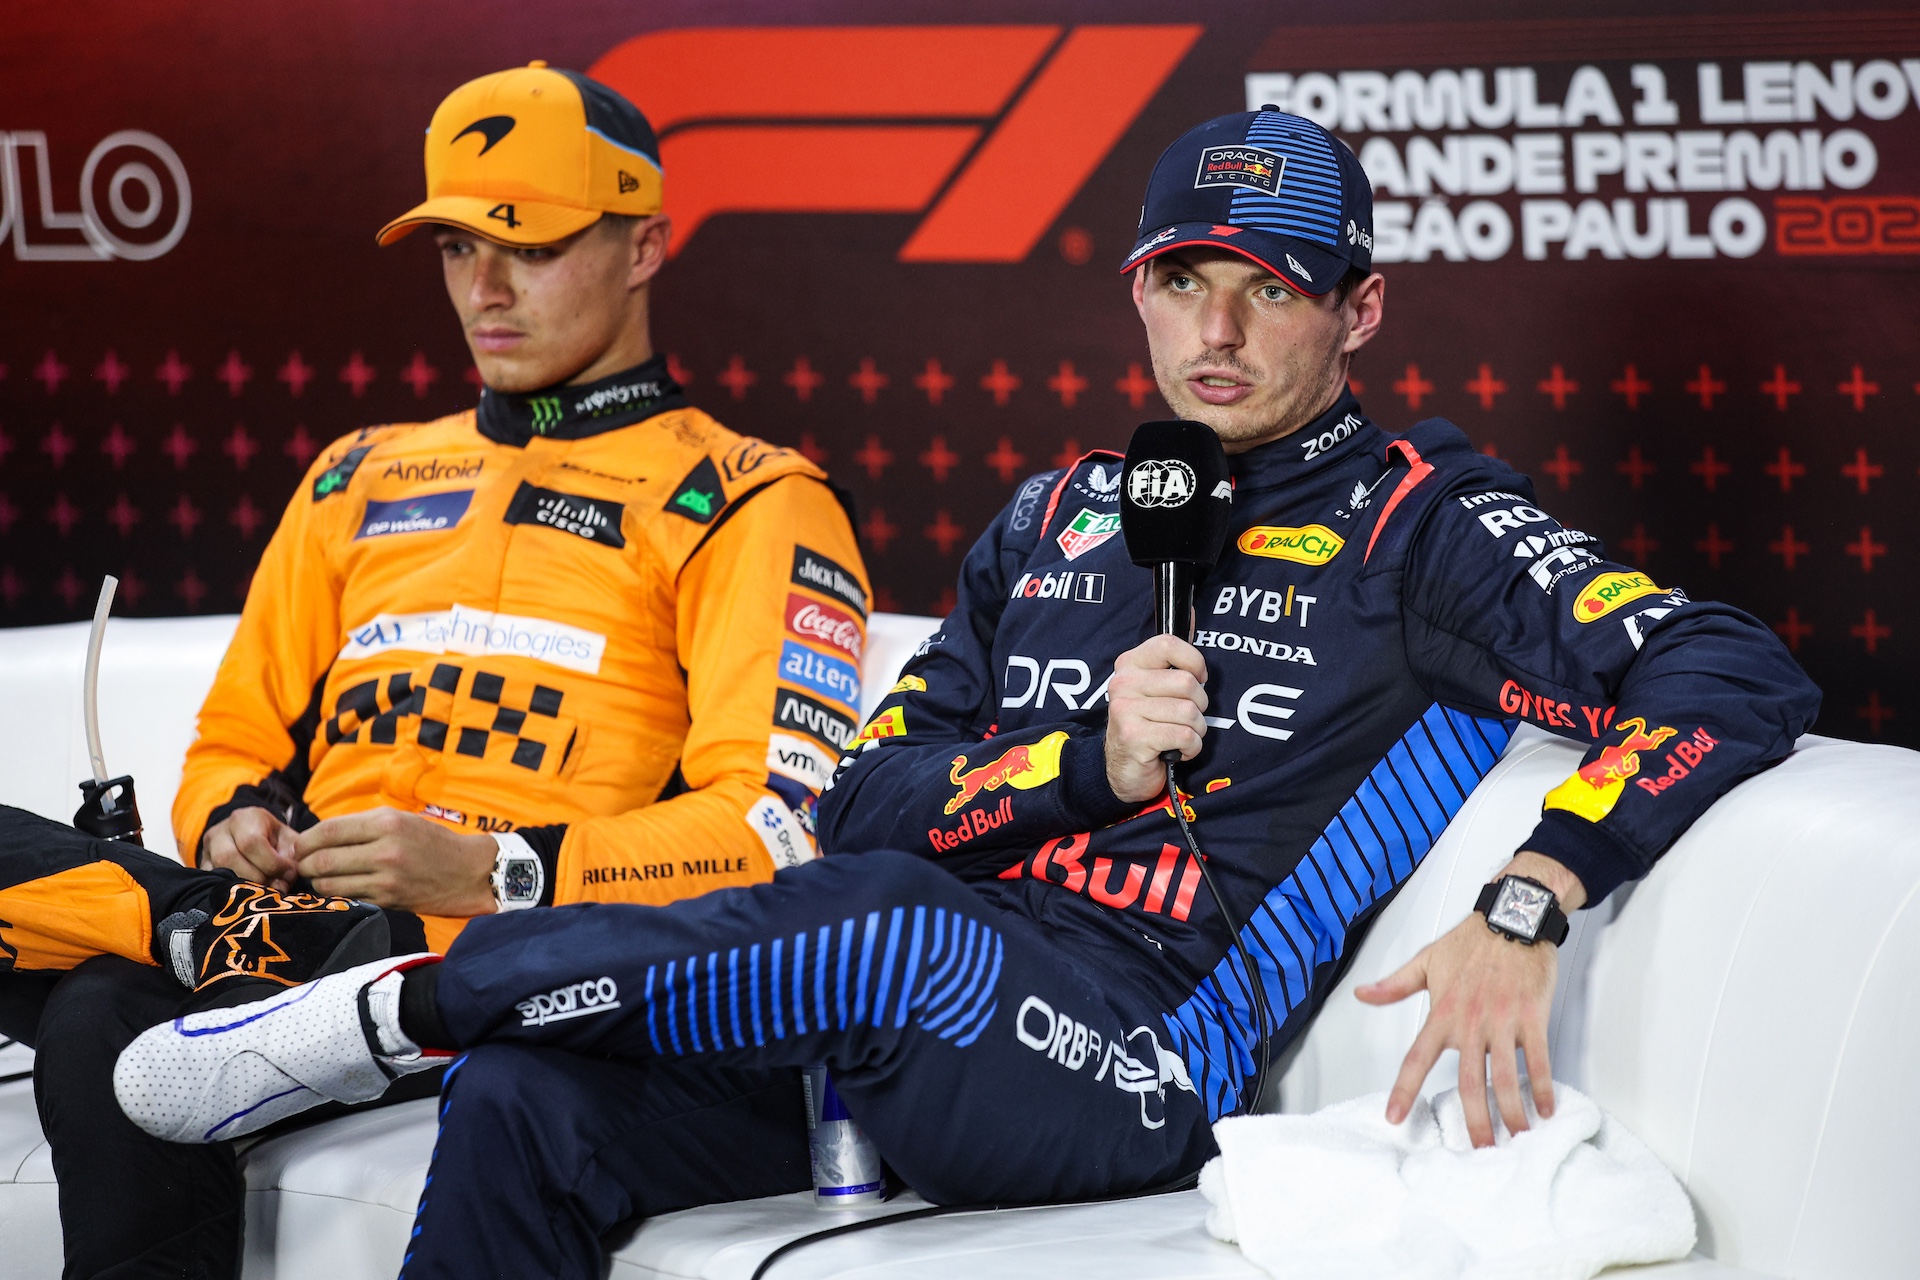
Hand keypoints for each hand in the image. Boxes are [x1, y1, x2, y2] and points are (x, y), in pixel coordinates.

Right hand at [200, 807, 297, 888]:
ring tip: (263, 890)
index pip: (251, 842)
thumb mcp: (288, 841)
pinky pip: (210, 882)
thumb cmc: (275, 840)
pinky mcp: (202, 866)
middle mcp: (221, 830)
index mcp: (245, 818)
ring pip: (217, 871)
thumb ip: (291, 859)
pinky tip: (247, 894)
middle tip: (274, 885)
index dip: (272, 863)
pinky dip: (230, 892)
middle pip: (229, 857)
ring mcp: (207, 849)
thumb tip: (284, 882)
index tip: (288, 873)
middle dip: (256, 877)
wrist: (254, 837)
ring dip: (243, 886)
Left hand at [294, 807, 497, 915]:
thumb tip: (317, 836)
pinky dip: (335, 895)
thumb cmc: (430, 841)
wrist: (467, 872)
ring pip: (330, 884)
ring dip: (316, 882)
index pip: (328, 831)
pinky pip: (348, 898)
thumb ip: (360, 825)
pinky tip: (337, 889)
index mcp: (386, 823)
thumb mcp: (399, 819)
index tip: (298, 845)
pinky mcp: (387, 901)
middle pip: (323, 860)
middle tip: (302, 864)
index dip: (305, 840)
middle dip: (305, 863)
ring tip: (318, 877)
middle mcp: (385, 851)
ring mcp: (386, 880)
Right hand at [1103, 634, 1209, 802]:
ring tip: (1180, 734)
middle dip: (1199, 705)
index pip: (1169, 644)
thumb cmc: (1146, 723)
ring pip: (1190, 713)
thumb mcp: (1154, 686)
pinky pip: (1185, 736)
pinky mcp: (1134, 737)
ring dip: (1196, 730)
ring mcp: (1126, 710)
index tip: (1196, 678)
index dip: (1194, 662)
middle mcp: (1123, 683)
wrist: (1122, 769)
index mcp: (1129, 664)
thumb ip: (1172, 655)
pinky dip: (1190, 748)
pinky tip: (1177, 750)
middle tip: (1185, 717)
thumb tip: (1191, 612)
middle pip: (1187, 683)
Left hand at [1355, 852, 1585, 1147]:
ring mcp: (1504, 1022)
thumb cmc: (1470, 941)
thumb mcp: (1425, 961)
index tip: (1394, 1117)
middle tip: (1478, 1149)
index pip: (1416, 1058)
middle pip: (1468, 1083)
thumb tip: (1362, 994)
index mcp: (1442, 1013)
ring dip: (1511, 1113)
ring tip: (1515, 1137)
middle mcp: (1471, 1023)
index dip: (1404, 1089)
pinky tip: (1546, 1110)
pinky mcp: (1533, 1017)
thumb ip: (1394, 985)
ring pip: (1505, 1078)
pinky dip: (1544, 1087)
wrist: (1513, 917)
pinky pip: (1539, 1059)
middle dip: (1474, 1121)